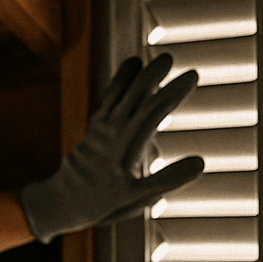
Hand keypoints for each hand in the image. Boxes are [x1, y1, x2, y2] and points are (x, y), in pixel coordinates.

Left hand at [19, 54, 204, 241]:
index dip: (173, 92)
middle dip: (153, 75)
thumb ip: (167, 180)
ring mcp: (102, 127)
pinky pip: (108, 97)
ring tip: (152, 58)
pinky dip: (120, 80)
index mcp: (126, 147)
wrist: (63, 201)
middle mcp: (113, 132)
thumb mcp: (137, 198)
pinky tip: (131, 67)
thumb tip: (199, 163)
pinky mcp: (94, 126)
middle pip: (136, 95)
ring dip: (136, 74)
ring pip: (121, 93)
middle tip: (170, 58)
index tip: (192, 75)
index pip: (153, 111)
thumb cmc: (103, 203)